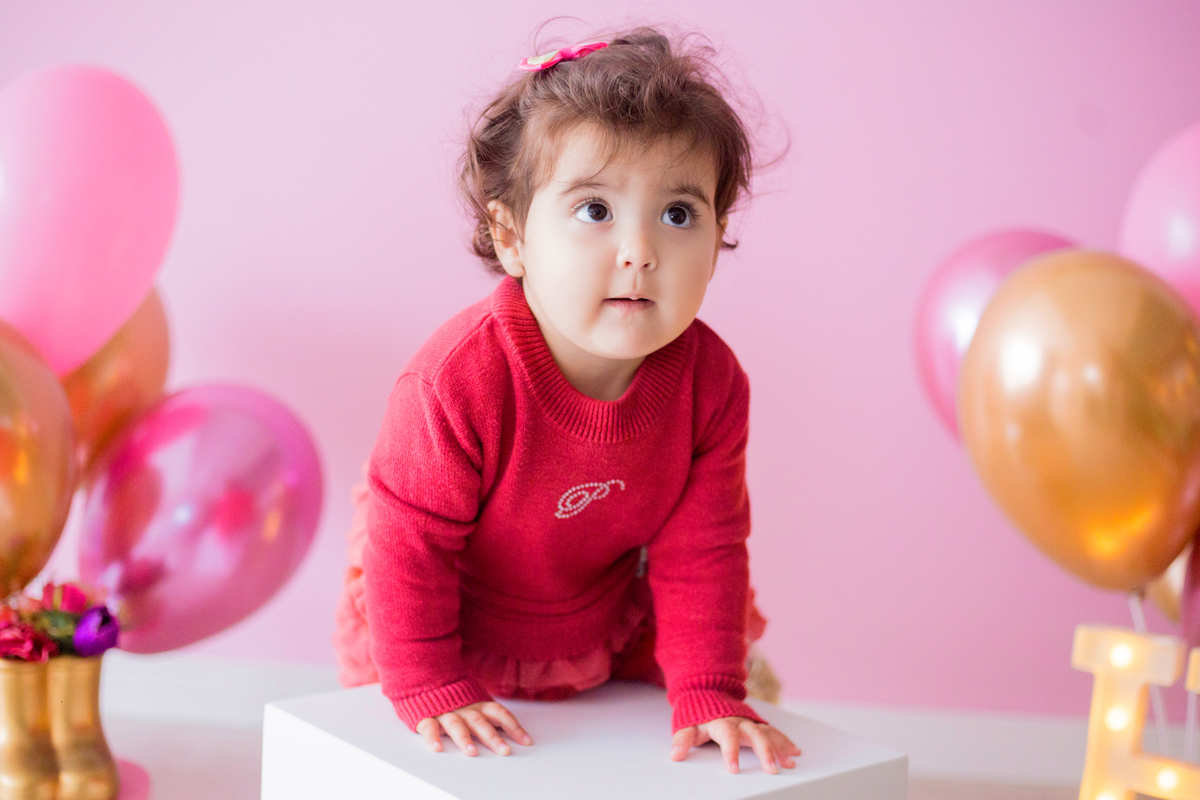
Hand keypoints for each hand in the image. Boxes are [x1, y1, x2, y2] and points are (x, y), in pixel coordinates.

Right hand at [416, 701, 532, 756]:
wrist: (426, 679)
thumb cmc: (456, 698)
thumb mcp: (476, 703)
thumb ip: (491, 716)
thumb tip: (513, 734)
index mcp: (479, 705)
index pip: (500, 714)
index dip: (514, 727)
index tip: (526, 742)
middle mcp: (465, 709)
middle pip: (481, 723)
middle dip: (493, 738)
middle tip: (504, 751)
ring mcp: (445, 713)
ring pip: (456, 726)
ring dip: (464, 739)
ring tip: (472, 752)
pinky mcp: (426, 717)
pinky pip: (429, 727)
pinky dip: (432, 737)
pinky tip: (437, 748)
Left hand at [670, 716, 800, 773]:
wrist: (708, 692)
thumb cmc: (698, 714)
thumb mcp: (688, 726)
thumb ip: (682, 740)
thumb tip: (675, 755)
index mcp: (721, 722)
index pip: (727, 737)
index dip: (730, 752)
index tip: (733, 769)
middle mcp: (739, 721)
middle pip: (755, 735)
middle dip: (765, 752)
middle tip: (772, 769)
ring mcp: (750, 722)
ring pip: (768, 733)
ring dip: (780, 748)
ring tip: (789, 763)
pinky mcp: (758, 723)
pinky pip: (773, 732)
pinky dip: (785, 741)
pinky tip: (794, 752)